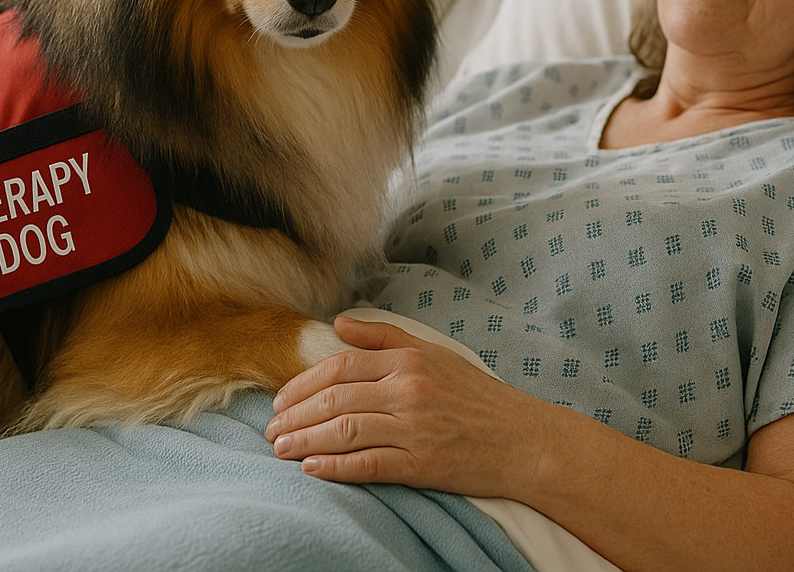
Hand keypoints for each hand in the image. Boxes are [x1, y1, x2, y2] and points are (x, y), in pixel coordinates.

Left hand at [264, 315, 555, 497]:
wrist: (523, 440)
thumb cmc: (477, 398)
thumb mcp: (435, 354)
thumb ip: (386, 337)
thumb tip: (338, 324)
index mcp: (409, 361)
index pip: (341, 365)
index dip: (303, 383)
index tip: (281, 400)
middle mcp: (408, 391)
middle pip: (334, 399)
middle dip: (294, 415)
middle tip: (270, 429)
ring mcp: (413, 428)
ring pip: (343, 431)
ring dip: (303, 441)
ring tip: (279, 449)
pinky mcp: (421, 464)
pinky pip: (367, 464)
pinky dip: (334, 467)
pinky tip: (311, 468)